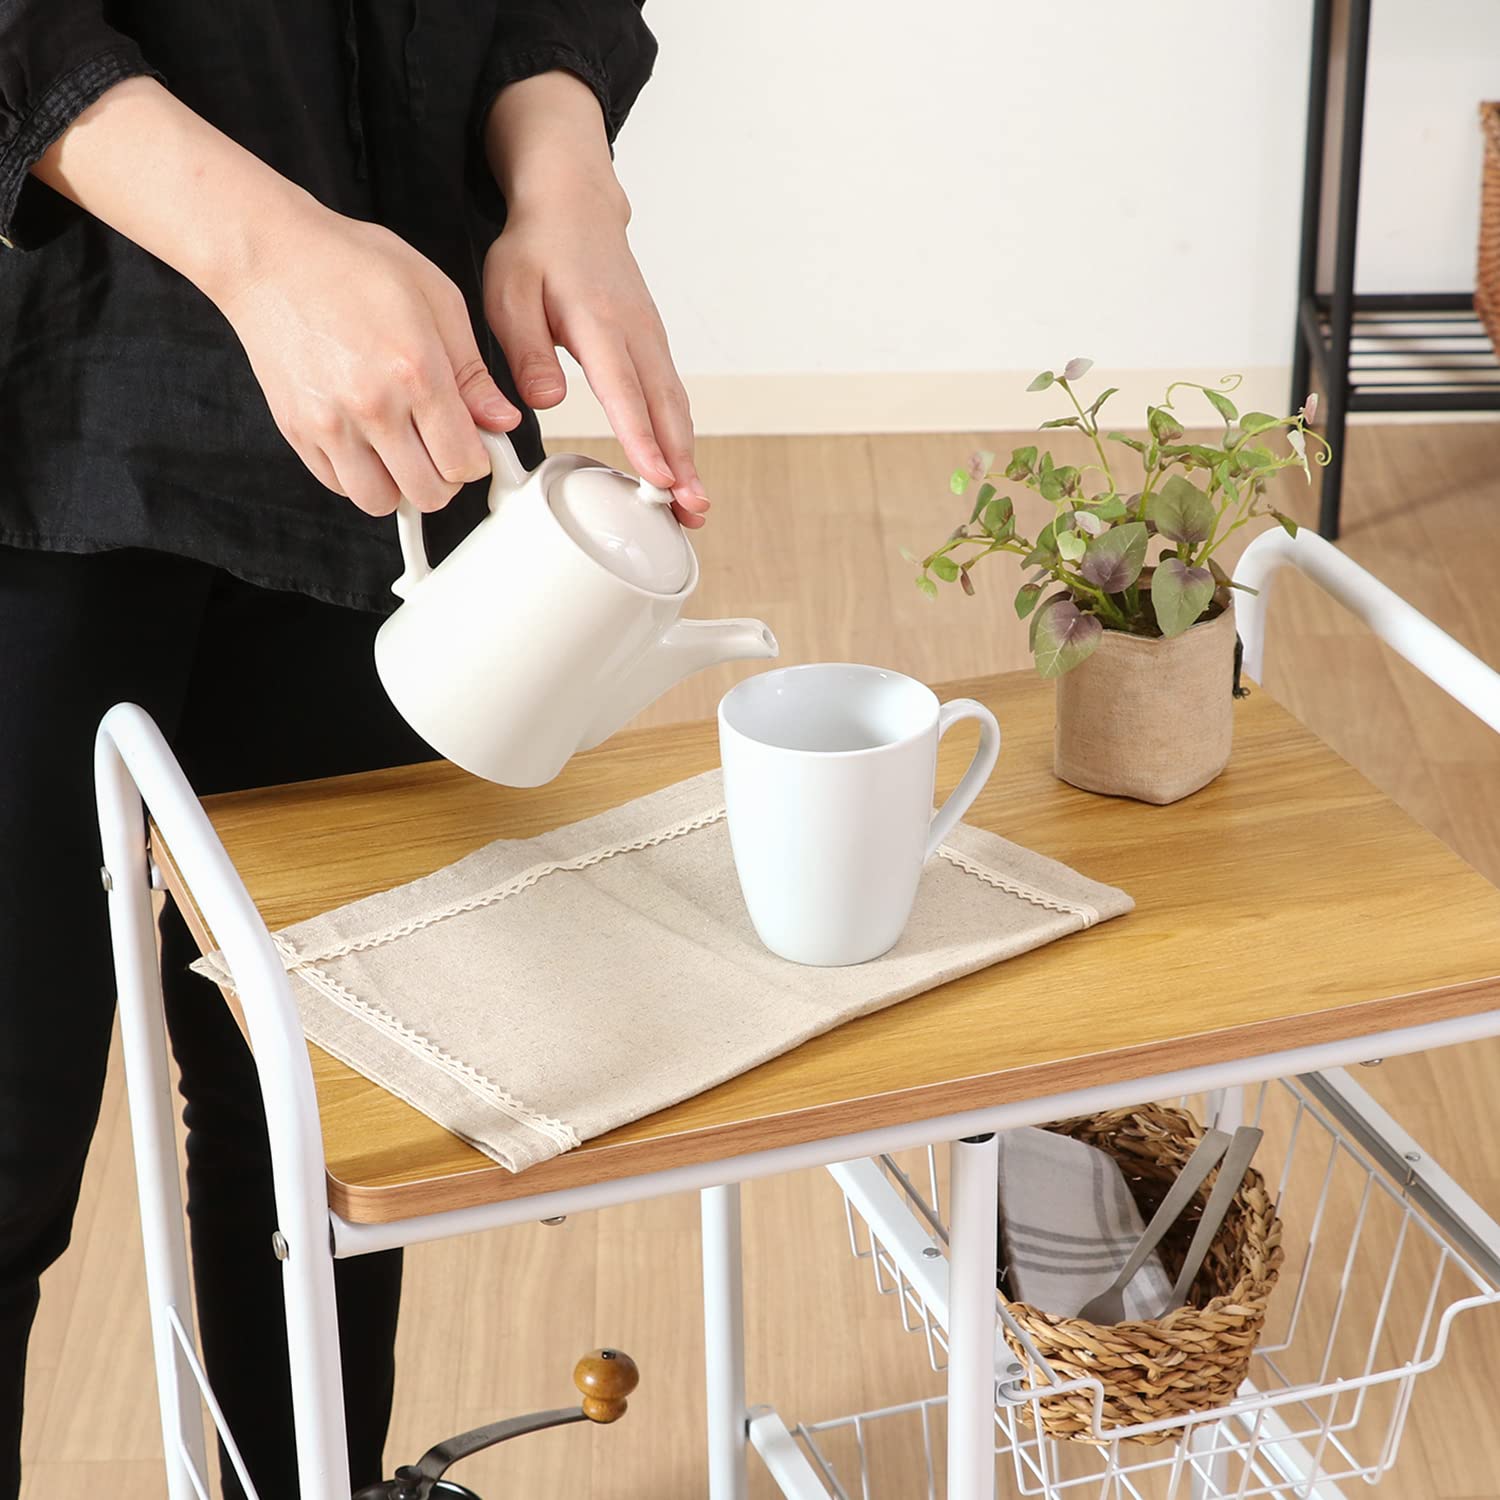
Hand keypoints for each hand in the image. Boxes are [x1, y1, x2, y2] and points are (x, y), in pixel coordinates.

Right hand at [216, 202, 523, 515]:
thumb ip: (472, 371)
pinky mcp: (297, 431)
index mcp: (415, 371)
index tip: (472, 444)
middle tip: (440, 449)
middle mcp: (371, 405)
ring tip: (403, 451)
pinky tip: (368, 443)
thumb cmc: (352, 265)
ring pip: (381, 501)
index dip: (477, 460)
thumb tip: (501, 421)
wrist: (270, 256)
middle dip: (444, 478)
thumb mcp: (436, 298)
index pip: (462, 461)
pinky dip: (360, 477)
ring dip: (400, 486)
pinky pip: (341, 487)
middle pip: (428, 493)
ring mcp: (329, 423)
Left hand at [482, 71, 707, 529]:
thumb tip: (546, 400)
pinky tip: (680, 471)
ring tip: (692, 507)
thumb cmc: (538, 251)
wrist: (574, 207)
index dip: (643, 439)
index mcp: (600, 321)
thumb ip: (527, 348)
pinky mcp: (654, 348)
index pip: (626, 391)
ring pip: (677, 408)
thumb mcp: (509, 291)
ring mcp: (652, 341)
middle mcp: (637, 334)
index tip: (658, 478)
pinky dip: (681, 438)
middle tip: (691, 510)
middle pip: (667, 409)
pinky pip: (673, 400)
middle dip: (681, 465)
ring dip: (688, 459)